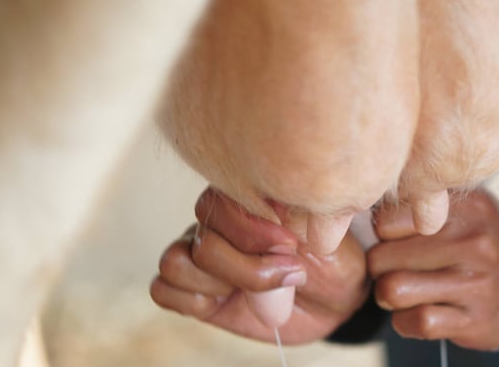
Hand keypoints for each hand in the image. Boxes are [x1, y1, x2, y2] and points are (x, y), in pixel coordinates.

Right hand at [150, 189, 368, 344]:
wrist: (335, 301)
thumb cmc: (332, 261)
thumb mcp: (325, 236)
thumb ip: (296, 219)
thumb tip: (272, 216)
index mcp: (244, 197)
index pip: (218, 204)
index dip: (251, 230)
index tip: (291, 243)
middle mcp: (216, 223)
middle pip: (201, 239)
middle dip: (246, 266)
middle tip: (289, 272)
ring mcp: (201, 256)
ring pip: (175, 262)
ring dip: (218, 283)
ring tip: (257, 291)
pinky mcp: (195, 291)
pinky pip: (163, 289)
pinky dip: (192, 300)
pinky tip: (226, 301)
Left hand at [367, 188, 498, 349]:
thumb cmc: (487, 242)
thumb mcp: (469, 207)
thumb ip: (426, 202)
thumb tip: (368, 207)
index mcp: (468, 208)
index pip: (387, 219)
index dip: (382, 233)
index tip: (394, 239)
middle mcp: (475, 242)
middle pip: (382, 257)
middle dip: (379, 268)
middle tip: (393, 269)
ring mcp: (477, 284)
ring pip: (394, 289)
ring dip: (389, 296)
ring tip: (402, 291)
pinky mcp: (476, 320)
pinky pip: (417, 321)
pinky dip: (405, 322)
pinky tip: (417, 313)